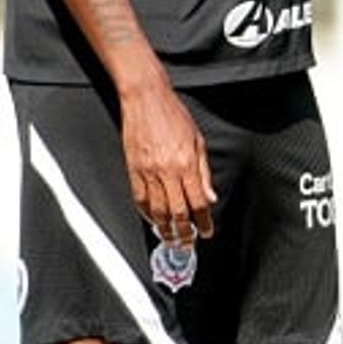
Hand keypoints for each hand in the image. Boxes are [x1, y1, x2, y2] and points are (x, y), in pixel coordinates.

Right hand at [118, 78, 214, 246]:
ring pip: (156, 210)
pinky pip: (139, 199)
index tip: (207, 231)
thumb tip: (210, 196)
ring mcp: (147, 172)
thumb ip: (204, 172)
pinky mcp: (132, 170)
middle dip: (184, 232)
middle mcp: (166, 171)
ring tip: (171, 239)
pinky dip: (146, 214)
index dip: (204, 221)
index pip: (197, 202)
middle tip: (188, 243)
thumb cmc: (174, 115)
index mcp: (185, 164)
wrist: (146, 100)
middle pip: (177, 211)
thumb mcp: (198, 141)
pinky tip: (153, 221)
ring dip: (165, 228)